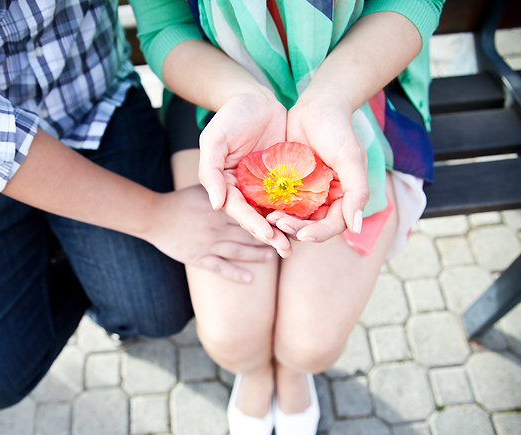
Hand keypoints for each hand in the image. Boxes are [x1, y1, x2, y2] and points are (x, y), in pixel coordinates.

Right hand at [146, 186, 273, 282]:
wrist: (154, 216)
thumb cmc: (179, 200)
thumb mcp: (203, 188)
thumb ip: (223, 187)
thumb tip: (244, 181)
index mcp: (221, 208)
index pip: (250, 212)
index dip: (268, 217)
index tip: (283, 220)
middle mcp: (218, 226)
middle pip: (249, 233)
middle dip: (270, 238)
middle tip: (287, 241)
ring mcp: (210, 243)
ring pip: (239, 250)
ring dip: (257, 255)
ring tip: (273, 257)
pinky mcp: (199, 257)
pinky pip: (220, 267)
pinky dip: (235, 273)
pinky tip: (249, 278)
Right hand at [198, 88, 292, 256]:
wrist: (255, 98)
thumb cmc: (230, 116)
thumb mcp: (213, 139)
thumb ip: (210, 171)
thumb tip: (216, 204)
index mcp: (226, 184)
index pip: (238, 210)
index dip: (252, 224)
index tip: (266, 235)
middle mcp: (245, 189)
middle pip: (257, 217)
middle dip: (271, 234)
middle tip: (286, 250)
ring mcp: (265, 185)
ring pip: (274, 212)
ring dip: (285, 229)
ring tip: (297, 243)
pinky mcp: (283, 177)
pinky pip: (290, 197)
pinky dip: (297, 211)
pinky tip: (310, 221)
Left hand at [283, 96, 370, 242]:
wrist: (317, 106)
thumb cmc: (337, 129)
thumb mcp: (350, 158)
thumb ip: (357, 192)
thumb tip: (357, 227)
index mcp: (344, 197)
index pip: (333, 225)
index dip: (319, 233)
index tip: (303, 235)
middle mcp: (326, 198)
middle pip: (312, 226)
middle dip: (296, 229)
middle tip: (278, 223)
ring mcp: (306, 192)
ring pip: (295, 217)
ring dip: (283, 222)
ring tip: (269, 218)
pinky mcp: (289, 185)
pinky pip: (281, 202)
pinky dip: (273, 208)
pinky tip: (262, 208)